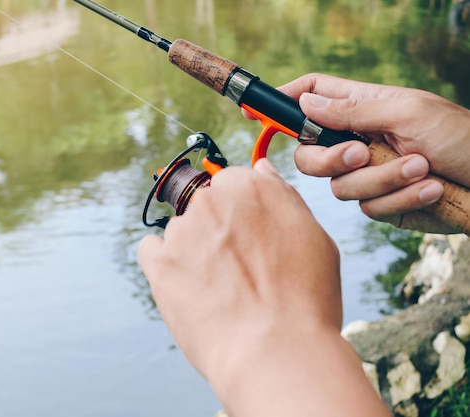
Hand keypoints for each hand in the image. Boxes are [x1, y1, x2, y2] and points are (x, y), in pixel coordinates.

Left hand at [138, 160, 388, 416]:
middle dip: (217, 231)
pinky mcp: (159, 262)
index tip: (250, 240)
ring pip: (182, 231)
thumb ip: (281, 196)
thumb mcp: (314, 238)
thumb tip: (260, 170)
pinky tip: (187, 286)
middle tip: (238, 270)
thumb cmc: (304, 300)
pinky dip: (164, 264)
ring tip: (220, 291)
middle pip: (205, 206)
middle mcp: (211, 200)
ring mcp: (182, 230)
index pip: (232, 183)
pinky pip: (151, 250)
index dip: (243, 214)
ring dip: (194, 250)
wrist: (275, 352)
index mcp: (250, 186)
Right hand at [250, 73, 469, 232]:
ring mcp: (368, 175)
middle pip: (309, 155)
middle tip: (360, 152)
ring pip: (341, 188)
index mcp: (361, 109)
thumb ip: (352, 109)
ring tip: (423, 167)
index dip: (281, 102)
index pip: (311, 96)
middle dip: (332, 159)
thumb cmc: (461, 136)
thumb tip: (304, 102)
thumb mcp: (407, 112)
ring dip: (385, 179)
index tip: (254, 111)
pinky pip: (369, 209)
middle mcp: (357, 142)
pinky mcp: (382, 205)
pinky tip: (431, 189)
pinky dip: (401, 200)